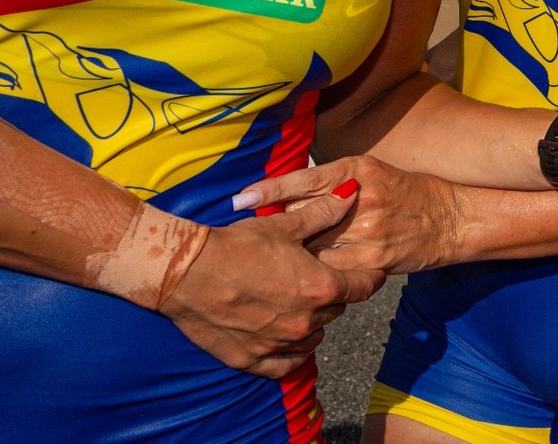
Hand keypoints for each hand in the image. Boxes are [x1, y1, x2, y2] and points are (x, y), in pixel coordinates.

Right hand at [158, 183, 381, 377]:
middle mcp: (304, 321)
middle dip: (334, 295)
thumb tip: (351, 192)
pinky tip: (286, 338)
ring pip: (314, 337)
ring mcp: (278, 344)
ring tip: (298, 303)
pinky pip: (285, 364)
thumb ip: (324, 212)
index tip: (369, 272)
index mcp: (319, 287)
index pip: (364, 287)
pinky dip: (290, 352)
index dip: (370, 277)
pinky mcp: (251, 359)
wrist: (187, 271)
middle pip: (337, 310)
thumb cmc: (238, 243)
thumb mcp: (285, 224)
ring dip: (313, 322)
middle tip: (319, 279)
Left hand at [237, 156, 465, 274]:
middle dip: (278, 228)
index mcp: (356, 171)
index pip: (303, 179)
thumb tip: (287, 196)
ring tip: (273, 264)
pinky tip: (305, 279)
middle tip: (254, 239)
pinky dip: (317, 273)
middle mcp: (359, 198)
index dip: (269, 190)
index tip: (240, 199)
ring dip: (293, 255)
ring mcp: (366, 231)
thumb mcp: (371, 173)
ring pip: (313, 246)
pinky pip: (332, 269)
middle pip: (302, 214)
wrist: (451, 219)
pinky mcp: (373, 260)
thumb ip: (332, 183)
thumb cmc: (407, 193)